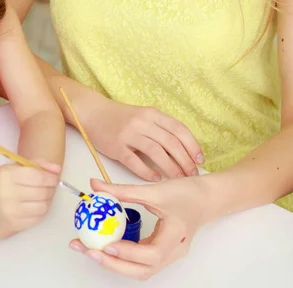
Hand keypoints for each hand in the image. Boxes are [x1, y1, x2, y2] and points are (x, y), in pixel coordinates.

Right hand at [0, 160, 60, 238]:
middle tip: (49, 186)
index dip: (51, 177)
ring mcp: (10, 212)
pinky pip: (37, 219)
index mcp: (7, 176)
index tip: (53, 178)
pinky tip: (35, 205)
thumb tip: (57, 169)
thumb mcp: (14, 167)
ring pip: (42, 207)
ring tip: (42, 196)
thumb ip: (38, 164)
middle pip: (42, 192)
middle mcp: (8, 195)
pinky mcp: (13, 225)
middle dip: (50, 188)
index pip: (38, 177)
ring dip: (47, 200)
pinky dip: (40, 211)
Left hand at [69, 178, 211, 280]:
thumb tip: (94, 186)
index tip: (106, 244)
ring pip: (139, 269)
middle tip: (87, 250)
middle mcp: (172, 252)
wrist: (208, 197)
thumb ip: (123, 190)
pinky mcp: (160, 250)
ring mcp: (167, 254)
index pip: (151, 255)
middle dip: (113, 263)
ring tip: (90, 249)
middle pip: (141, 270)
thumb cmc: (187, 193)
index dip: (127, 253)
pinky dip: (121, 255)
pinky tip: (106, 244)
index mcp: (175, 238)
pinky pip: (139, 260)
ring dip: (114, 262)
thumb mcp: (155, 189)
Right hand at [83, 97, 203, 180]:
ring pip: (156, 152)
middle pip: (170, 143)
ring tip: (177, 179)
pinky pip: (134, 161)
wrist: (93, 113)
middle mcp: (142, 122)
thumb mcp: (143, 116)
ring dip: (170, 168)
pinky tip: (155, 178)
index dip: (192, 146)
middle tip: (191, 174)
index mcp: (152, 113)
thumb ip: (160, 128)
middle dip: (185, 161)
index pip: (179, 130)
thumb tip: (182, 149)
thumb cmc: (121, 117)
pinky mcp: (116, 147)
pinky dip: (147, 171)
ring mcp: (129, 134)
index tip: (199, 160)